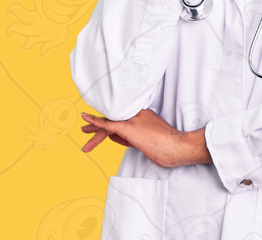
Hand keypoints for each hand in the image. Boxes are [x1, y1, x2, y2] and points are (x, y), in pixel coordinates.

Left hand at [80, 109, 210, 167]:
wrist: (178, 147)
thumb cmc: (168, 147)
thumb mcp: (147, 141)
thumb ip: (130, 138)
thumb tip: (113, 137)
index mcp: (143, 115)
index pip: (122, 118)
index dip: (109, 123)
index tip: (100, 126)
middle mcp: (137, 114)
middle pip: (113, 118)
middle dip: (98, 124)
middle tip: (85, 128)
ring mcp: (133, 120)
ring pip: (109, 122)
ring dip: (94, 129)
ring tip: (83, 132)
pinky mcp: (129, 128)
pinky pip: (108, 124)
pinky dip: (96, 122)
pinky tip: (86, 120)